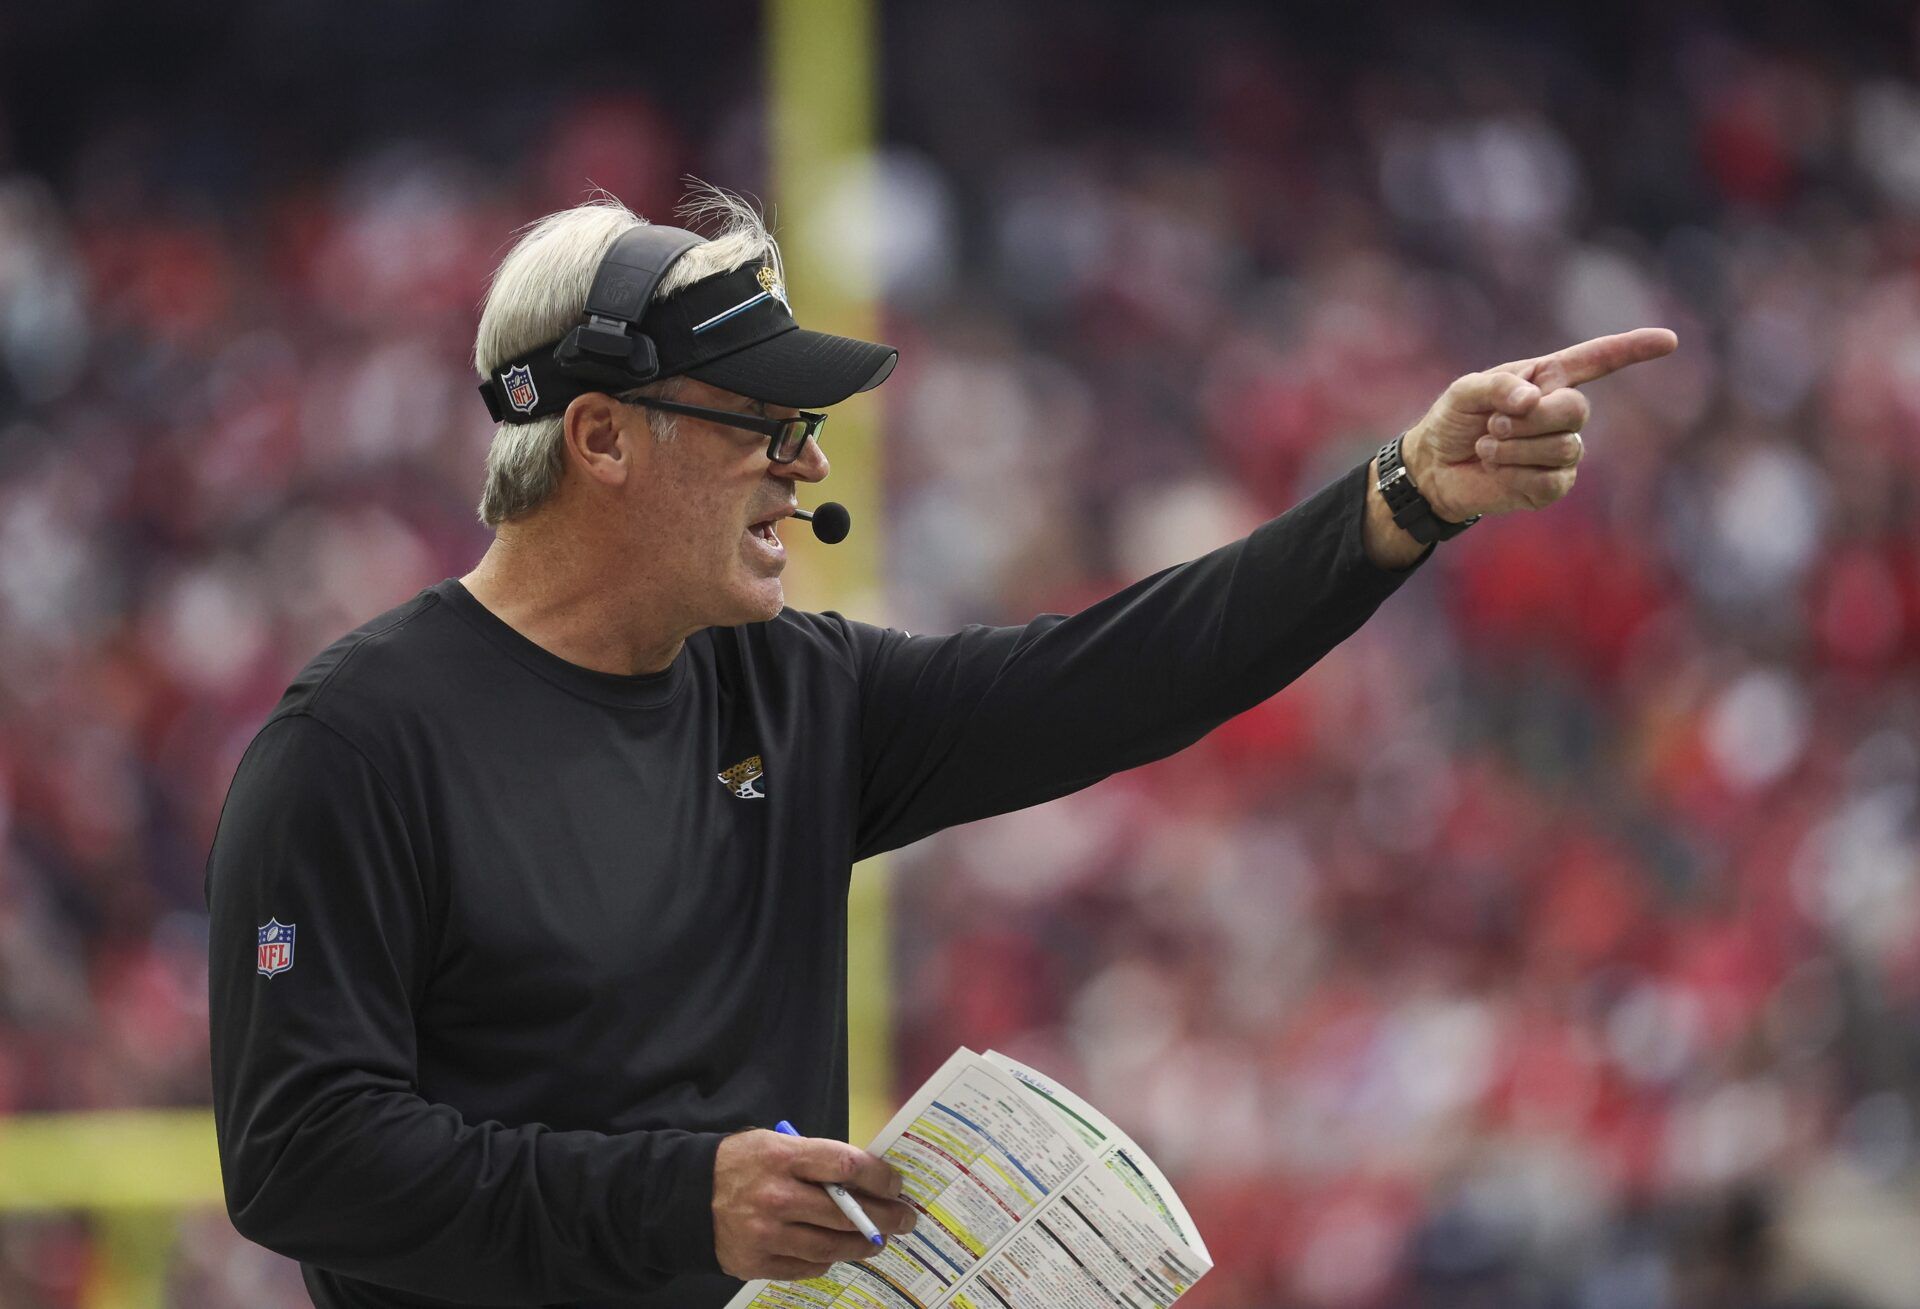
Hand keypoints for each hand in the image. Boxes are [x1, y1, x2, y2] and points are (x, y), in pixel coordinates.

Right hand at [711, 1128, 917, 1281]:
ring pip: (831, 1245)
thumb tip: (866, 1179)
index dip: (880, 1177)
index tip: (896, 1184)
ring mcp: (767, 1234)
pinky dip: (827, 1258)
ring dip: (862, 1245)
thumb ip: (817, 1159)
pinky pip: (808, 1266)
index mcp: (783, 1157)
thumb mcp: (776, 1143)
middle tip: (905, 1219)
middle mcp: (777, 1197)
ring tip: (878, 1241)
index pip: (846, 1166)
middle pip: (846, 1212)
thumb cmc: (742, 1163)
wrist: (688, 1196)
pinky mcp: (758, 1263)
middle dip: (885, 1217)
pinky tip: (838, 1251)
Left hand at [1402, 327, 1677, 521]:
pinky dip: (1515, 474)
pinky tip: (1496, 471)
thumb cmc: (1452, 421)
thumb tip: (1531, 399)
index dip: (1632, 349)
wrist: (1434, 468)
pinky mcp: (1552, 485)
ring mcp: (1561, 451)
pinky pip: (1552, 480)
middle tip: (1495, 424)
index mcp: (1547, 379)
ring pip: (1564, 448)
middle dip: (1531, 419)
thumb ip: (1496, 386)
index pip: (1598, 360)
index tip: (1670, 340)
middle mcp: (1560, 412)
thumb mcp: (1464, 392)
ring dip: (1514, 448)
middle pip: (1577, 410)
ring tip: (1487, 447)